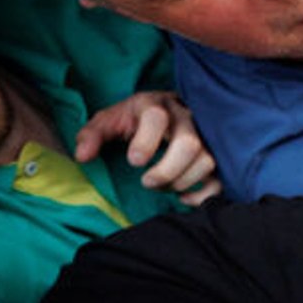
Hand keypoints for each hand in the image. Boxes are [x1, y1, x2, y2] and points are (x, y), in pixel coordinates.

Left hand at [73, 91, 220, 203]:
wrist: (168, 112)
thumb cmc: (135, 119)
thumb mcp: (109, 120)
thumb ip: (93, 135)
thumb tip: (82, 157)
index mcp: (156, 105)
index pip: (158, 118)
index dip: (146, 142)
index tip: (134, 161)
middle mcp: (186, 118)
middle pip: (190, 144)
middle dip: (167, 170)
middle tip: (147, 182)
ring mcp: (206, 136)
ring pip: (207, 162)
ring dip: (181, 181)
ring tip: (161, 186)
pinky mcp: (218, 156)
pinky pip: (220, 179)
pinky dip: (202, 194)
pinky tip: (182, 196)